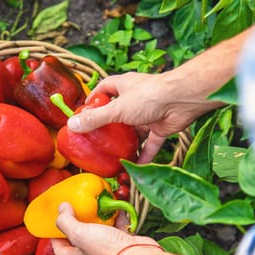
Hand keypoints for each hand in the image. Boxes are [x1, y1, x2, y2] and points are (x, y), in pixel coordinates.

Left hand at [52, 202, 158, 254]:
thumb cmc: (107, 251)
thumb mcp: (78, 233)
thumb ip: (66, 221)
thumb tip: (61, 209)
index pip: (58, 247)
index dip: (54, 234)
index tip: (55, 219)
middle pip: (79, 237)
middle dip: (77, 221)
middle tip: (76, 207)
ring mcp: (106, 249)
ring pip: (98, 231)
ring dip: (97, 217)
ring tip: (94, 204)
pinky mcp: (121, 243)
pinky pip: (116, 227)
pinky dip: (116, 217)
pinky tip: (114, 208)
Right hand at [67, 72, 215, 162]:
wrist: (182, 99)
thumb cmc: (149, 96)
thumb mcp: (117, 109)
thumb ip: (96, 119)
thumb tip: (72, 125)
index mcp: (123, 87)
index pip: (104, 89)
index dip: (94, 100)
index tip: (84, 113)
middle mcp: (135, 99)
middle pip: (117, 113)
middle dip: (108, 127)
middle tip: (96, 141)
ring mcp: (148, 114)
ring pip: (133, 131)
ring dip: (126, 144)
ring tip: (113, 158)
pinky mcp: (160, 127)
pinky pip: (150, 144)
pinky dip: (143, 155)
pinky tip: (135, 167)